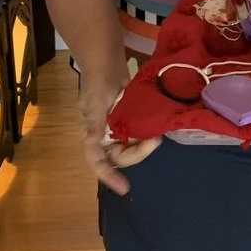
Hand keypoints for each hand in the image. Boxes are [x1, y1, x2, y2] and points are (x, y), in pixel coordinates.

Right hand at [79, 72, 161, 194]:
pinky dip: (148, 133)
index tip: (125, 188)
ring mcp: (118, 128)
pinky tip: (159, 129)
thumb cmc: (97, 82)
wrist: (107, 62)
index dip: (109, 177)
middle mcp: (105, 136)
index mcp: (92, 136)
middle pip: (121, 156)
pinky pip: (139, 133)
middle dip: (138, 153)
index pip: (98, 162)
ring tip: (159, 135)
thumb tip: (91, 141)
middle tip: (156, 141)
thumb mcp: (94, 102)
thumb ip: (94, 122)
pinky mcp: (129, 119)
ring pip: (132, 145)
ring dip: (145, 143)